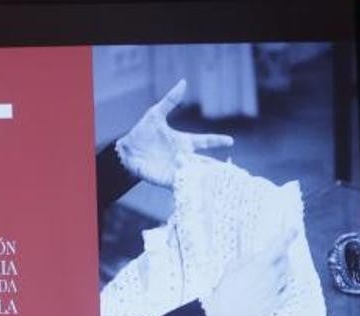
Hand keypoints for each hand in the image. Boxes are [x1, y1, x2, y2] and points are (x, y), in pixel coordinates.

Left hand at [115, 79, 233, 186]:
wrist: (126, 151)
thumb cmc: (142, 132)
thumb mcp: (156, 114)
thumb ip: (170, 100)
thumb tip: (183, 82)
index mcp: (184, 142)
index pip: (205, 141)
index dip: (217, 141)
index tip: (230, 141)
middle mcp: (184, 156)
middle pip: (206, 162)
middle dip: (218, 167)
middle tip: (233, 171)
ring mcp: (177, 169)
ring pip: (197, 175)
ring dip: (207, 178)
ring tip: (220, 183)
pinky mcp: (167, 180)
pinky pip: (181, 184)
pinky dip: (190, 187)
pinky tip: (199, 190)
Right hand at [202, 225, 298, 315]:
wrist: (223, 315)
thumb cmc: (224, 291)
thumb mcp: (231, 268)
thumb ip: (248, 259)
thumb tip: (259, 256)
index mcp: (258, 266)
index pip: (277, 247)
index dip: (287, 237)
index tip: (293, 230)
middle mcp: (270, 278)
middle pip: (284, 261)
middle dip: (280, 256)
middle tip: (273, 256)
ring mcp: (274, 291)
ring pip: (286, 275)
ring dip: (281, 270)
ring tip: (267, 274)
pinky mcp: (275, 304)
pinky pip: (287, 290)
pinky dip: (284, 285)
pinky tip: (277, 285)